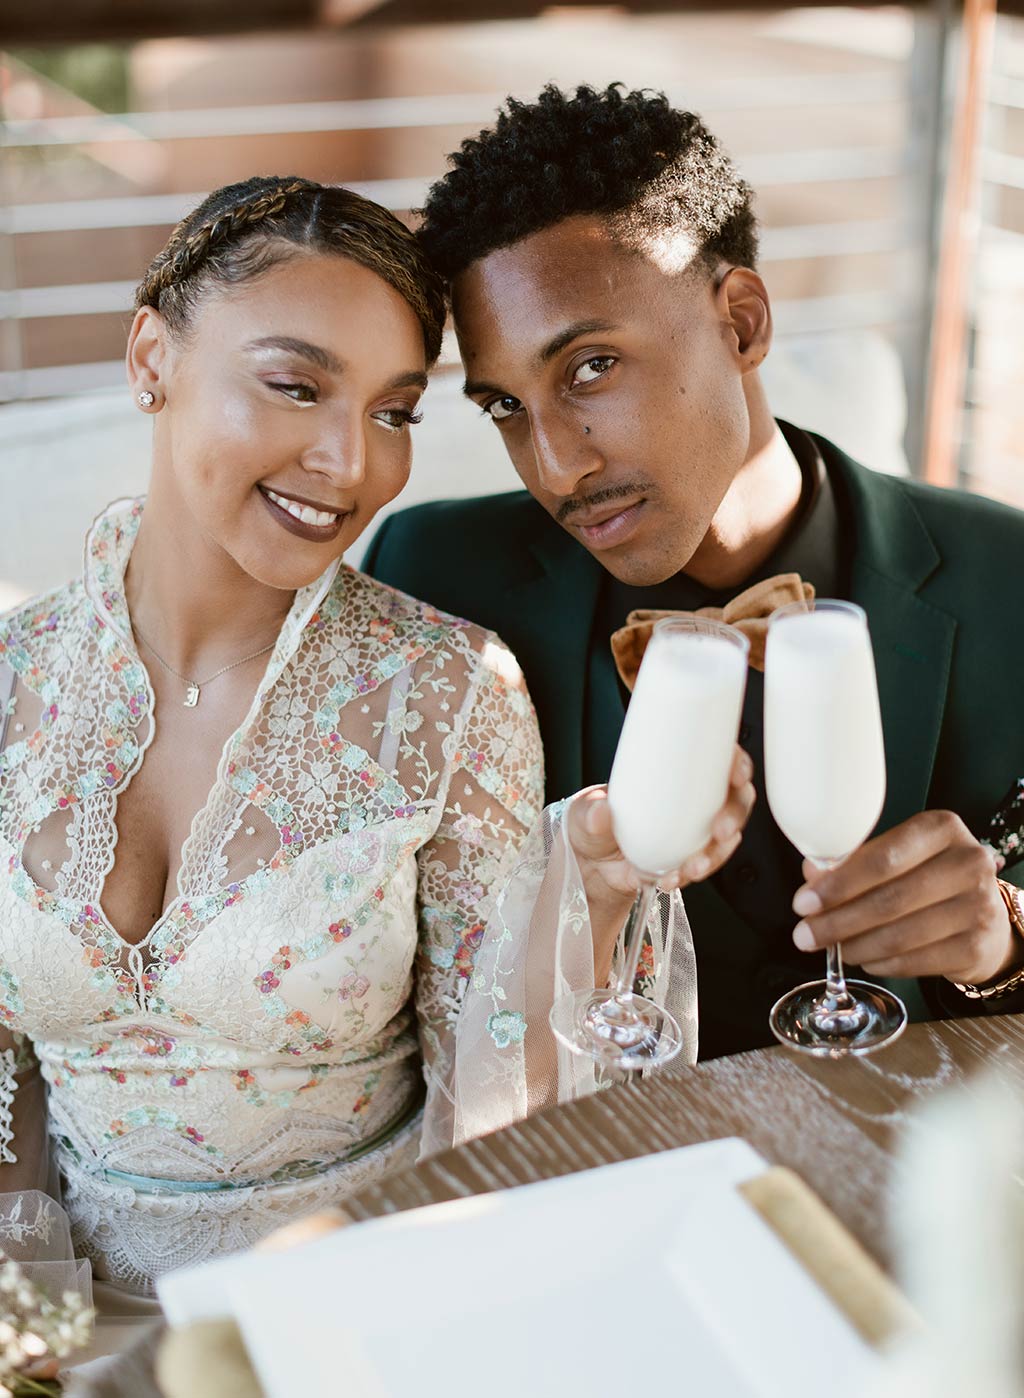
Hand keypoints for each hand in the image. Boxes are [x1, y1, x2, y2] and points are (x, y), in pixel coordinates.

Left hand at [567, 745, 755, 908]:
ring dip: (715, 854)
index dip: (736, 763)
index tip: (735, 773)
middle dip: (735, 815)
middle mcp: (693, 801)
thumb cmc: (592, 821)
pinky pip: (702, 867)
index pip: (718, 759)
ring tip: (692, 866)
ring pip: (725, 839)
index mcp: (675, 772)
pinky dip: (689, 874)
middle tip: (721, 829)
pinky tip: (670, 878)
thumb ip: (592, 811)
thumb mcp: (585, 810)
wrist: (590, 865)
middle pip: (735, 800)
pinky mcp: (688, 860)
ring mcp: (695, 832)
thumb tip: (601, 813)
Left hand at [791, 810, 1014, 984]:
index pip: (883, 858)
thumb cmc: (928, 878)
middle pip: (889, 900)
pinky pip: (914, 962)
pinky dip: (881, 964)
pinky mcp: (976, 947)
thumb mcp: (897, 857)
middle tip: (805, 934)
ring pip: (899, 936)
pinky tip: (864, 959)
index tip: (804, 902)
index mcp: (941, 829)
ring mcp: (979, 908)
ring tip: (834, 949)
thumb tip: (811, 876)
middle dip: (837, 922)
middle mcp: (968, 864)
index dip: (838, 884)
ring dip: (854, 946)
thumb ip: (853, 862)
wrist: (983, 915)